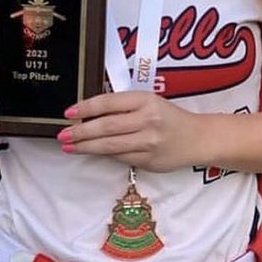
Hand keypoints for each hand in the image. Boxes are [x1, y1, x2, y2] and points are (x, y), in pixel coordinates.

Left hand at [57, 90, 205, 172]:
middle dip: (80, 131)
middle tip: (62, 134)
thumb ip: (123, 106)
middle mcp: (148, 121)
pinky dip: (104, 154)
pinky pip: (120, 157)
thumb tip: (89, 114)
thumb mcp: (149, 102)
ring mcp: (149, 143)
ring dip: (86, 146)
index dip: (86, 107)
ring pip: (110, 146)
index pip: (109, 102)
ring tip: (69, 146)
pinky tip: (92, 152)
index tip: (68, 112)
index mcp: (146, 100)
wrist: (199, 138)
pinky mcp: (149, 161)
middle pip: (106, 126)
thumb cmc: (170, 117)